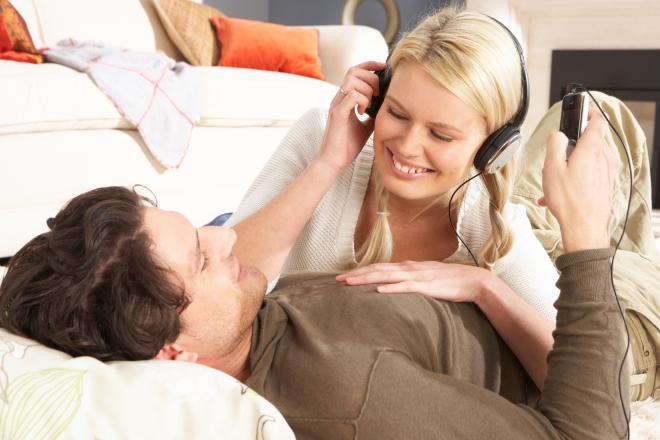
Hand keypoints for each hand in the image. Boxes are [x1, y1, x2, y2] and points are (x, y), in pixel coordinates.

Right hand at [316, 61, 386, 172]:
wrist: (333, 161)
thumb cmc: (347, 145)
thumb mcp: (366, 126)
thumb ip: (373, 114)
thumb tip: (387, 105)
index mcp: (345, 99)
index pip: (354, 71)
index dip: (369, 65)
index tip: (383, 67)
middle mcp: (339, 99)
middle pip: (353, 71)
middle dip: (371, 78)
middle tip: (378, 94)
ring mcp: (337, 105)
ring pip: (352, 81)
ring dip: (366, 90)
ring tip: (369, 105)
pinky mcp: (337, 114)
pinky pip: (351, 96)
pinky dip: (362, 100)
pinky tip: (363, 112)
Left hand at [336, 260, 489, 302]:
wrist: (473, 281)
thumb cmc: (450, 281)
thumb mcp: (426, 279)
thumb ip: (410, 281)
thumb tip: (395, 287)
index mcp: (408, 267)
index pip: (379, 267)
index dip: (361, 271)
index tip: (344, 277)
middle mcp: (409, 268)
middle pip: (377, 270)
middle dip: (357, 274)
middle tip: (337, 280)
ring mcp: (418, 276)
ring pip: (387, 276)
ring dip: (367, 279)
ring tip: (350, 283)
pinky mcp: (427, 286)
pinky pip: (406, 287)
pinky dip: (391, 288)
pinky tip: (379, 290)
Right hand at [538, 107, 619, 251]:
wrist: (584, 228)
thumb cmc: (568, 200)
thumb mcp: (551, 168)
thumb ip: (555, 145)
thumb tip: (559, 135)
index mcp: (592, 150)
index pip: (597, 122)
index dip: (589, 113)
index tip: (581, 111)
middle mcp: (604, 159)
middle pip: (593, 140)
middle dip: (575, 142)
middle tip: (559, 151)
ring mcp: (607, 173)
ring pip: (591, 158)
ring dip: (574, 162)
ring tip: (556, 178)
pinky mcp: (606, 185)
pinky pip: (592, 173)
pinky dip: (578, 176)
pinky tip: (561, 192)